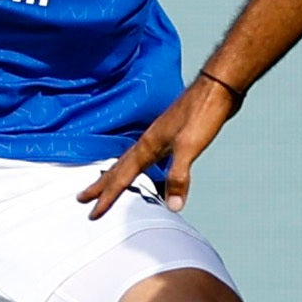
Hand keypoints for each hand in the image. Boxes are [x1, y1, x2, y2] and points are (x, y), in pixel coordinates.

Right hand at [80, 74, 241, 218]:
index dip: (108, 196)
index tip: (93, 213)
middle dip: (101, 185)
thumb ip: (178, 176)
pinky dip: (138, 167)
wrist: (218, 88)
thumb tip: (172, 206)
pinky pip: (146, 158)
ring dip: (116, 175)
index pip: (122, 176)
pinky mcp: (172, 136)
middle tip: (83, 198)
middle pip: (118, 167)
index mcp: (148, 145)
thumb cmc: (203, 113)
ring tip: (106, 185)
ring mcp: (160, 137)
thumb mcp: (190, 146)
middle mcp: (149, 141)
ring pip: (130, 161)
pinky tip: (147, 168)